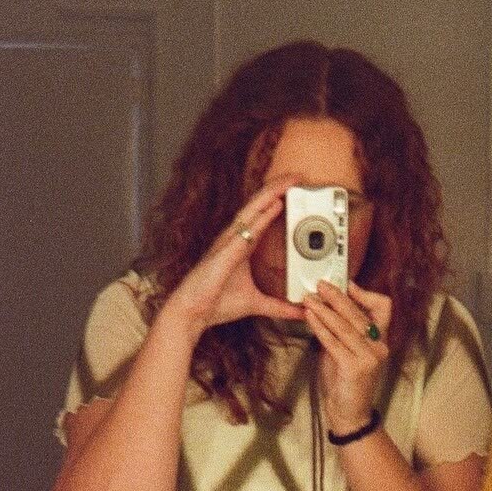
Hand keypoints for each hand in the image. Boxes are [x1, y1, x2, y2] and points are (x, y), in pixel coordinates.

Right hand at [162, 182, 290, 339]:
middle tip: (297, 176)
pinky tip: (274, 205)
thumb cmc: (215, 303)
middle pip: (258, 208)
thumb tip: (300, 312)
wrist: (191, 313)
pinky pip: (246, 231)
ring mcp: (227, 244)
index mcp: (241, 247)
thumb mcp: (256, 304)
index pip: (261, 218)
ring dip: (270, 195)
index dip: (276, 201)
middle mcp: (234, 240)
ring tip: (287, 182)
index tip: (294, 190)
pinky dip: (261, 217)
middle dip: (277, 190)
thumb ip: (279, 307)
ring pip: (252, 212)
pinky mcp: (224, 254)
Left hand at [302, 280, 391, 434]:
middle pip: (359, 313)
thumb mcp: (345, 351)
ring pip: (344, 326)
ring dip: (324, 309)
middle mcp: (379, 346)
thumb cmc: (345, 383)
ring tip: (309, 299)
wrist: (349, 414)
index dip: (366, 294)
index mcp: (380, 340)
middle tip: (320, 285)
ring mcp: (369, 357)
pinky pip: (334, 342)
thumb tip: (325, 308)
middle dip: (337, 296)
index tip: (347, 285)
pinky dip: (319, 327)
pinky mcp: (355, 368)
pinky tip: (309, 317)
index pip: (383, 307)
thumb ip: (341, 332)